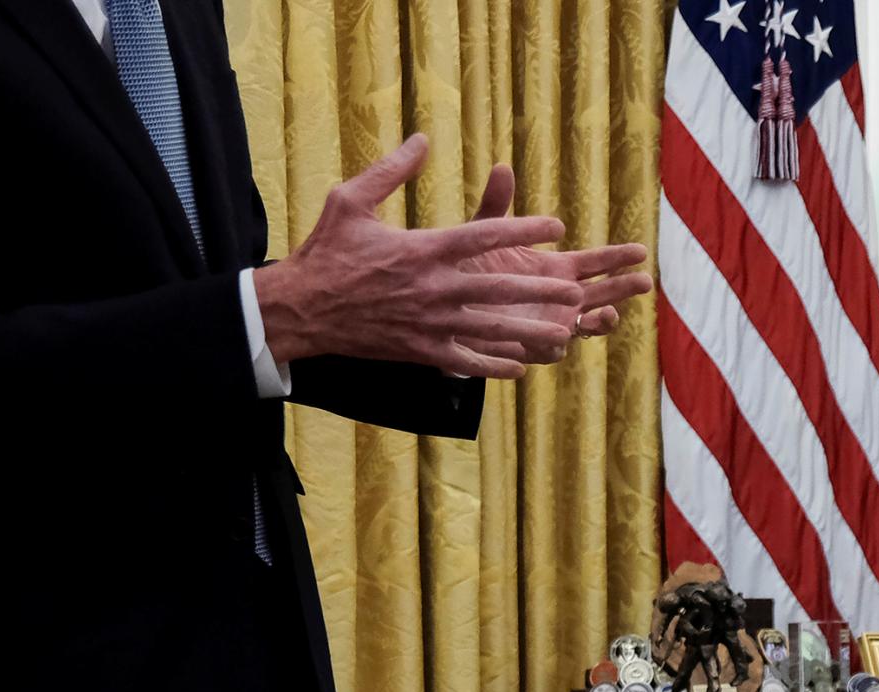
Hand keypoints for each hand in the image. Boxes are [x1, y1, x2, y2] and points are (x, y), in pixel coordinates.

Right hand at [252, 135, 585, 378]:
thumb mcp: (350, 200)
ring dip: (530, 328)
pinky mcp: (420, 350)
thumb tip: (422, 140)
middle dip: (541, 289)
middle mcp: (432, 288)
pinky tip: (520, 363)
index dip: (524, 229)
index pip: (484, 235)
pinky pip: (465, 360)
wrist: (301, 308)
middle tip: (577, 290)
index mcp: (422, 250)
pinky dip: (494, 364)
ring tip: (564, 331)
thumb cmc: (326, 251)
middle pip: (499, 288)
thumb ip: (391, 171)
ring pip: (490, 328)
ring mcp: (428, 323)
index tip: (555, 226)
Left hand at [452, 163, 652, 365]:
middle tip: (644, 280)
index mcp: (558, 270)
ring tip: (608, 313)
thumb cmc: (471, 267)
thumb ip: (496, 204)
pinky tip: (560, 337)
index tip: (640, 251)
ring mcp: (552, 324)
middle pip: (604, 294)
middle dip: (624, 288)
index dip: (619, 257)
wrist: (449, 306)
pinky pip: (551, 350)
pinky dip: (557, 344)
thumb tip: (501, 166)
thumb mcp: (483, 233)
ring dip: (602, 321)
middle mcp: (563, 298)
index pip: (597, 263)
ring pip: (586, 326)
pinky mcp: (532, 346)